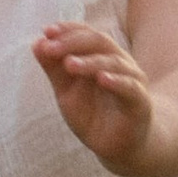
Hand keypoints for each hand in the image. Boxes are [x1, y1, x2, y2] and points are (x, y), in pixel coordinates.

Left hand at [34, 21, 152, 171]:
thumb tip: (37, 43)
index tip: (47, 31)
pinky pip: (130, 87)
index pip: (86, 34)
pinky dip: (117, 82)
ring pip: (113, 63)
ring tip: (69, 64)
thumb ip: (53, 69)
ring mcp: (132, 80)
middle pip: (99, 42)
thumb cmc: (93, 113)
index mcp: (101, 55)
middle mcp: (119, 62)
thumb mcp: (66, 91)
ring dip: (90, 62)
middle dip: (73, 42)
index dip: (68, 30)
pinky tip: (102, 79)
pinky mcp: (140, 101)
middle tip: (51, 48)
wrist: (118, 146)